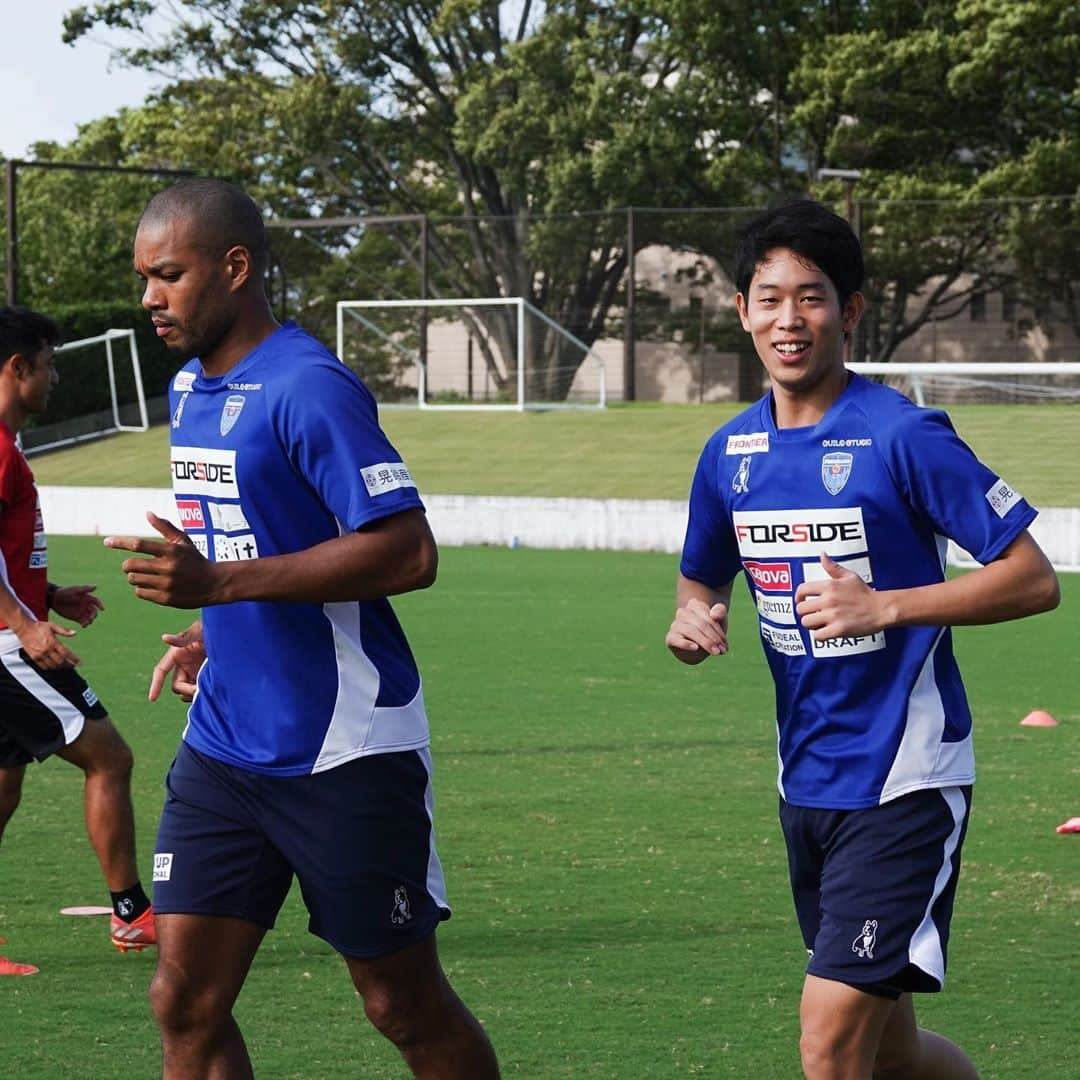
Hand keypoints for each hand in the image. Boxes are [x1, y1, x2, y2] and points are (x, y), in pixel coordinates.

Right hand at [15, 618, 79, 669]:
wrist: (24, 628)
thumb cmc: (39, 626)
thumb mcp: (53, 626)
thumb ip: (64, 631)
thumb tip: (74, 633)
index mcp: (53, 642)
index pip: (66, 654)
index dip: (74, 659)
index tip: (80, 663)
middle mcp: (47, 650)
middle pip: (60, 661)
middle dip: (68, 665)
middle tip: (72, 665)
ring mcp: (40, 654)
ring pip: (52, 665)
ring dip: (60, 667)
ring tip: (64, 666)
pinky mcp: (34, 657)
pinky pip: (43, 666)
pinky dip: (50, 668)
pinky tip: (54, 667)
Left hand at [50, 584, 103, 626]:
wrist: (53, 599)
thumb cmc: (64, 592)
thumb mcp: (75, 590)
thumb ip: (85, 589)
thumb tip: (96, 586)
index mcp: (87, 598)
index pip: (96, 602)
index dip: (100, 605)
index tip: (102, 609)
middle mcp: (86, 605)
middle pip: (94, 611)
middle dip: (94, 615)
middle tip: (91, 618)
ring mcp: (81, 612)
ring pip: (89, 618)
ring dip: (90, 620)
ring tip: (86, 623)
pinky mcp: (76, 618)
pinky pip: (83, 622)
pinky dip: (85, 624)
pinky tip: (83, 625)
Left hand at [105, 511, 224, 609]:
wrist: (215, 584)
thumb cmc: (196, 560)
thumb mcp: (183, 542)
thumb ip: (165, 528)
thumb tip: (148, 513)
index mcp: (171, 551)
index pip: (138, 545)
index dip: (120, 542)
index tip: (106, 542)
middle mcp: (168, 567)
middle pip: (130, 565)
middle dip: (128, 565)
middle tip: (132, 565)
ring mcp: (167, 584)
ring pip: (133, 579)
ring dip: (134, 577)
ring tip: (144, 575)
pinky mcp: (166, 599)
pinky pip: (140, 593)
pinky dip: (141, 589)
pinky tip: (151, 586)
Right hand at [148, 620, 205, 702]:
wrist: (231, 633)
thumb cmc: (212, 628)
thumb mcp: (199, 632)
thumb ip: (183, 638)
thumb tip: (164, 637)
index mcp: (176, 654)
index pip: (161, 671)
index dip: (156, 684)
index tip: (152, 699)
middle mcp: (183, 665)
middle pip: (178, 686)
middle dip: (188, 690)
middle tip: (201, 690)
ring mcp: (194, 672)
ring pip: (188, 691)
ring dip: (195, 694)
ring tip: (208, 691)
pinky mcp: (204, 677)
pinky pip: (198, 691)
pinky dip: (202, 695)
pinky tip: (211, 694)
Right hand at [666, 597, 728, 663]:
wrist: (697, 650)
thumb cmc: (709, 633)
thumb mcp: (720, 622)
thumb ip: (721, 612)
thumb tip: (713, 615)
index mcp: (695, 605)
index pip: (709, 618)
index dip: (719, 632)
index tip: (725, 645)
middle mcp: (683, 612)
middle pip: (701, 624)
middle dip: (714, 639)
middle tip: (723, 651)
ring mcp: (675, 625)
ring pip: (691, 631)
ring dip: (706, 643)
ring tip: (715, 653)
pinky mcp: (670, 637)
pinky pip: (676, 640)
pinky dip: (686, 644)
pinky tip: (695, 648)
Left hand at [795, 553, 888, 641]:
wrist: (882, 609)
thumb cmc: (866, 594)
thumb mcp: (849, 576)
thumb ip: (833, 567)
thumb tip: (822, 555)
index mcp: (829, 586)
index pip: (802, 590)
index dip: (798, 597)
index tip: (801, 601)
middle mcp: (829, 600)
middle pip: (801, 608)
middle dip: (805, 612)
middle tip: (813, 614)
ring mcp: (833, 615)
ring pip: (806, 622)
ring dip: (811, 624)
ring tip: (820, 623)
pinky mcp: (838, 630)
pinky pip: (817, 636)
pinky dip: (820, 635)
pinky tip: (826, 631)